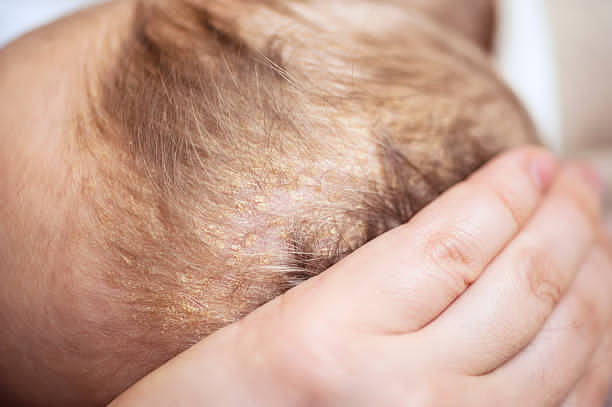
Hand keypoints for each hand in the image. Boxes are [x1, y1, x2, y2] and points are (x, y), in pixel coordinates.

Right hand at [110, 147, 611, 405]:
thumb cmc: (220, 403)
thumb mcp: (275, 325)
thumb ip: (373, 280)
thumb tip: (466, 233)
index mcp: (328, 335)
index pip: (453, 240)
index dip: (505, 190)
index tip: (531, 160)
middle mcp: (401, 393)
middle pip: (521, 284)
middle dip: (567, 218)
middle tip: (581, 180)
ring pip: (563, 344)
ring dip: (594, 275)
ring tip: (596, 232)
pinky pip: (567, 406)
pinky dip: (595, 355)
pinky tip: (596, 319)